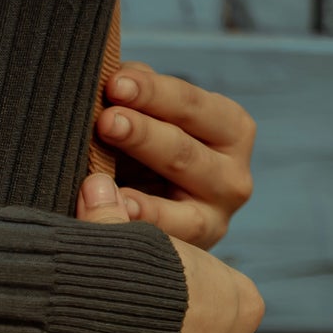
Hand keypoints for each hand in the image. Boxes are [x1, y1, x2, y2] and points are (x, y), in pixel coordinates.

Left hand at [94, 63, 255, 250]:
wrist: (156, 225)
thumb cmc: (148, 159)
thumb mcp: (152, 122)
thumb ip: (138, 97)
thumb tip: (117, 77)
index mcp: (230, 130)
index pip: (191, 106)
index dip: (153, 92)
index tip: (114, 83)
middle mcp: (233, 177)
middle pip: (185, 152)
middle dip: (142, 134)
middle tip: (105, 119)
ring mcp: (215, 221)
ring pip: (180, 208)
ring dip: (138, 194)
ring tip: (100, 172)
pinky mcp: (194, 255)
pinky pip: (167, 242)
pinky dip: (139, 229)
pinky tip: (116, 217)